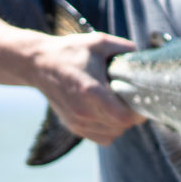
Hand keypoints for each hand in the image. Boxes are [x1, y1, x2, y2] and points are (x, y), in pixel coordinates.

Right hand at [29, 31, 145, 144]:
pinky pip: (102, 138)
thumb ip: (124, 48)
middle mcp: (83, 111)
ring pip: (113, 134)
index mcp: (91, 91)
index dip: (138, 112)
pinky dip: (110, 130)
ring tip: (119, 105)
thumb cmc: (70, 51)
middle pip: (121, 127)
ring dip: (122, 124)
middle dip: (133, 116)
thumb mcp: (99, 43)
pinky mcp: (73, 126)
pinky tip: (109, 114)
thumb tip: (143, 57)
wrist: (37, 63)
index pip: (124, 117)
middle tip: (133, 101)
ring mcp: (77, 121)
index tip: (141, 100)